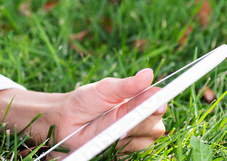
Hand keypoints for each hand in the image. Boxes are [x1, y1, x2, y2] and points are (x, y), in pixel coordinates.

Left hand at [52, 68, 166, 154]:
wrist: (67, 121)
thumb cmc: (86, 100)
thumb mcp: (104, 89)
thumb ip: (126, 85)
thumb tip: (148, 73)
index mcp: (140, 101)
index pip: (159, 104)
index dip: (160, 105)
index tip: (157, 105)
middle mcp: (143, 119)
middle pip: (155, 126)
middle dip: (139, 124)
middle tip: (120, 122)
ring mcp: (136, 138)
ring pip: (145, 142)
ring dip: (127, 138)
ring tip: (109, 130)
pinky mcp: (127, 153)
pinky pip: (131, 155)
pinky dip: (120, 150)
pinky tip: (108, 142)